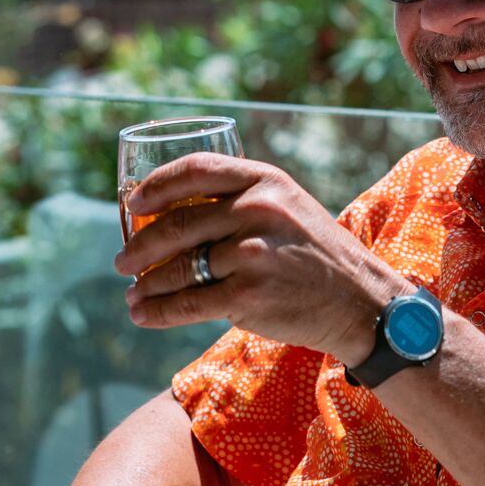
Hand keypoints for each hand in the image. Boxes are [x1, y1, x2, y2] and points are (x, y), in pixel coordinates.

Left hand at [119, 153, 402, 362]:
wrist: (362, 303)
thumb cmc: (319, 256)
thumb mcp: (289, 208)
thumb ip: (243, 201)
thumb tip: (175, 213)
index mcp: (265, 180)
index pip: (195, 170)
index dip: (156, 186)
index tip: (133, 204)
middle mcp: (257, 210)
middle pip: (177, 224)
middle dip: (140, 247)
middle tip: (122, 261)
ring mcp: (251, 254)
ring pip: (178, 268)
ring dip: (147, 284)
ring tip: (133, 293)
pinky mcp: (247, 297)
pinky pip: (187, 303)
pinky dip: (158, 312)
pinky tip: (144, 315)